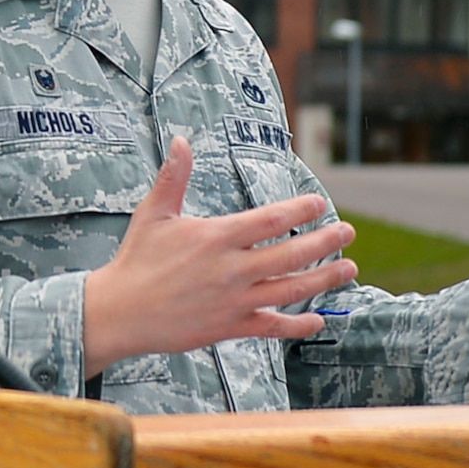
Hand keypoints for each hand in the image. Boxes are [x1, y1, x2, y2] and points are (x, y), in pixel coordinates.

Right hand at [82, 137, 355, 374]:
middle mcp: (230, 269)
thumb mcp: (153, 214)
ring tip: (348, 269)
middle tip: (347, 232)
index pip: (269, 220)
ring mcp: (233, 300)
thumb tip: (181, 140)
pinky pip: (272, 326)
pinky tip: (318, 319)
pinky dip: (297, 325)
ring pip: (289, 290)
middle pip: (290, 254)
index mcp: (216, 237)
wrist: (119, 312)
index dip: (299, 209)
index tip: (320, 203)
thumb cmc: (136, 259)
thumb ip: (173, 178)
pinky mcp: (229, 327)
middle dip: (324, 242)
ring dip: (323, 279)